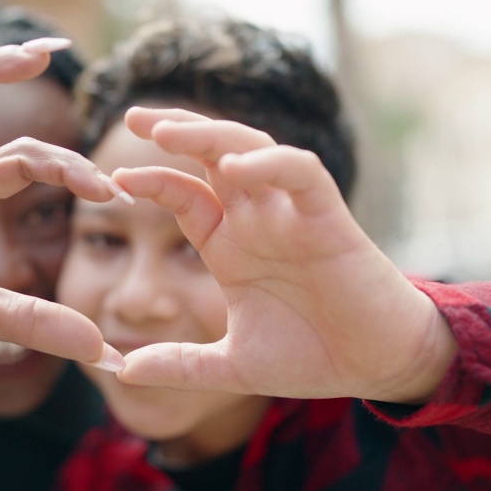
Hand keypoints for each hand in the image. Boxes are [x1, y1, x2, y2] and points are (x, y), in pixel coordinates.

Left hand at [110, 107, 455, 402]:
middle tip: (131, 117)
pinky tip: (235, 166)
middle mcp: (258, 219)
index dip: (151, 182)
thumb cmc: (314, 356)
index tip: (113, 182)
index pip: (184, 194)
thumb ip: (180, 365)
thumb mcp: (233, 365)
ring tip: (166, 133)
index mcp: (231, 244)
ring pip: (250, 149)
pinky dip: (270, 163)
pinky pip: (300, 173)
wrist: (377, 366)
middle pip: (211, 154)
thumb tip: (121, 373)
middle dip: (174, 130)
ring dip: (210, 135)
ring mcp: (291, 214)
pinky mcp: (329, 218)